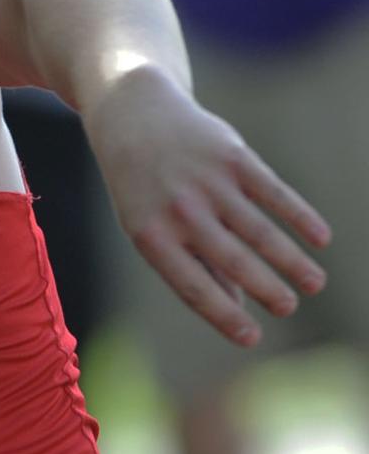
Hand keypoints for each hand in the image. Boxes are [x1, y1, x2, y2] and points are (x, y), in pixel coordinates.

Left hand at [85, 64, 330, 346]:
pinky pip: (273, 192)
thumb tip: (236, 312)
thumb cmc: (143, 186)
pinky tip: (320, 238)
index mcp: (151, 235)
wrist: (133, 115)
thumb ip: (189, 266)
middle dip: (267, 289)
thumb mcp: (148, 227)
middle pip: (233, 260)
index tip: (253, 338)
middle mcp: (179, 210)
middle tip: (289, 307)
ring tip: (314, 284)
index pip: (193, 286)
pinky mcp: (231, 155)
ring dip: (292, 260)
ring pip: (259, 230)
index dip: (224, 316)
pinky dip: (300, 216)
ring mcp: (206, 181)